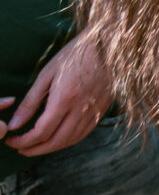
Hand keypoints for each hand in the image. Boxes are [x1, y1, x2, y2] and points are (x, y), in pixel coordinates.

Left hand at [1, 32, 112, 155]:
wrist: (109, 45)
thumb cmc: (76, 55)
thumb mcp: (47, 74)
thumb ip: (30, 101)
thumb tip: (15, 124)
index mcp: (65, 98)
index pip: (41, 131)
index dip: (23, 141)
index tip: (11, 140)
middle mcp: (82, 109)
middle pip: (56, 141)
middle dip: (35, 150)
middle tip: (20, 149)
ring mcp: (94, 111)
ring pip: (71, 140)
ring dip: (51, 148)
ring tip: (36, 147)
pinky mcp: (102, 110)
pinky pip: (84, 133)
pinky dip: (68, 141)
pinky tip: (58, 139)